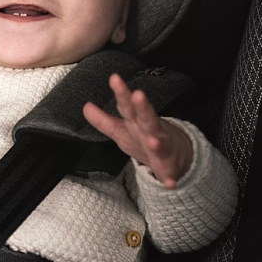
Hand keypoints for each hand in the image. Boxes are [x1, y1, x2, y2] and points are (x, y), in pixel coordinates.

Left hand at [82, 73, 192, 188]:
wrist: (176, 156)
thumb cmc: (144, 139)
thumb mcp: (123, 129)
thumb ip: (104, 120)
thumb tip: (85, 106)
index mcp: (137, 122)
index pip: (127, 106)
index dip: (121, 93)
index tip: (114, 78)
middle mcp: (150, 132)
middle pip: (146, 117)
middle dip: (143, 107)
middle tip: (138, 95)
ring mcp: (162, 148)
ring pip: (160, 144)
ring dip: (157, 142)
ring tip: (153, 141)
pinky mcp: (169, 167)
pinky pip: (169, 174)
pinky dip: (170, 178)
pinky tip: (170, 183)